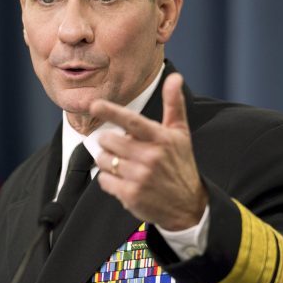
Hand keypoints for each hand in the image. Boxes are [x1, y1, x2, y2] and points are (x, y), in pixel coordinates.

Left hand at [90, 73, 206, 230]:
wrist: (188, 206)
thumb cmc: (180, 164)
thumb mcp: (180, 134)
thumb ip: (173, 104)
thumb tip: (175, 77)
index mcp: (161, 139)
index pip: (132, 121)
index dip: (111, 111)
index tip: (95, 104)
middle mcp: (150, 157)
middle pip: (109, 140)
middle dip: (110, 143)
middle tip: (122, 149)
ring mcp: (140, 177)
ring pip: (103, 160)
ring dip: (107, 161)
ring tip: (123, 165)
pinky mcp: (131, 195)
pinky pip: (104, 180)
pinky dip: (109, 180)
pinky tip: (123, 181)